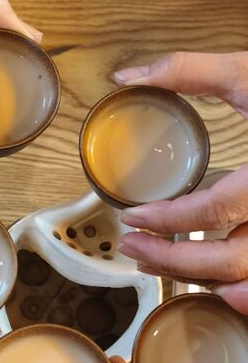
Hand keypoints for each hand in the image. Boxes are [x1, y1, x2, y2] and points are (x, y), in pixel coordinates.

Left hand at [114, 51, 247, 313]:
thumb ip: (190, 71)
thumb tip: (125, 77)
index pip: (215, 208)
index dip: (166, 218)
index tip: (131, 214)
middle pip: (230, 259)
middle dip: (172, 260)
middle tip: (131, 248)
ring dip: (197, 278)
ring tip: (152, 264)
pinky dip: (242, 292)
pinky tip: (214, 285)